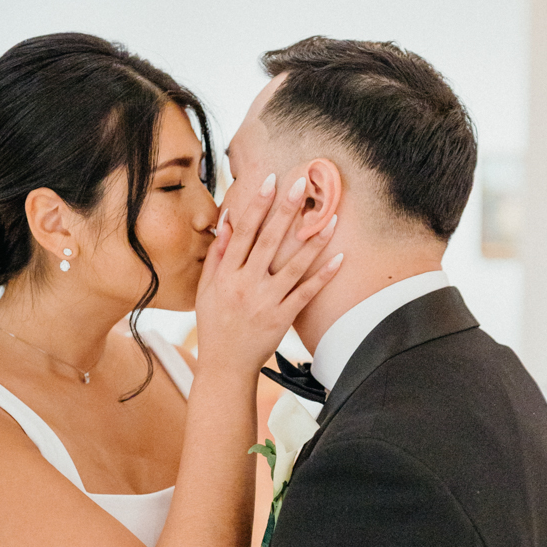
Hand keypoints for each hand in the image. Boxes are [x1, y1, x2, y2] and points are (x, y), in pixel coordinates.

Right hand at [194, 172, 341, 376]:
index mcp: (227, 274)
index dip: (257, 204)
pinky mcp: (283, 318)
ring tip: (330, 217)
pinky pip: (307, 293)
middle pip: (269, 240)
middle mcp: (246, 284)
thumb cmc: (215, 324)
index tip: (270, 181)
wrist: (225, 365)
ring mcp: (266, 301)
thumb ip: (218, 255)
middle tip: (302, 184)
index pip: (243, 231)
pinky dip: (324, 276)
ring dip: (314, 240)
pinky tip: (340, 258)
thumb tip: (228, 220)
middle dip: (286, 210)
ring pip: (293, 265)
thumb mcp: (207, 288)